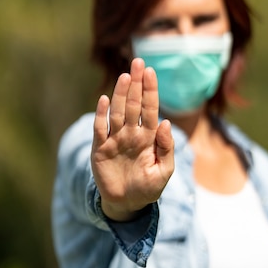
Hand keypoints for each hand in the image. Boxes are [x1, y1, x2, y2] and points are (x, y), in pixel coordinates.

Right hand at [91, 58, 173, 220]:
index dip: (150, 91)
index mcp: (149, 137)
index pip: (150, 109)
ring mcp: (115, 139)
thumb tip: (166, 123)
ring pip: (117, 112)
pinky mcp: (100, 149)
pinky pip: (100, 129)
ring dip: (120, 94)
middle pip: (134, 104)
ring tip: (125, 76)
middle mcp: (131, 134)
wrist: (127, 204)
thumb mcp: (164, 172)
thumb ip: (166, 148)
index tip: (151, 72)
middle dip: (136, 84)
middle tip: (138, 63)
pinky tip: (103, 100)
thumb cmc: (148, 188)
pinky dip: (101, 115)